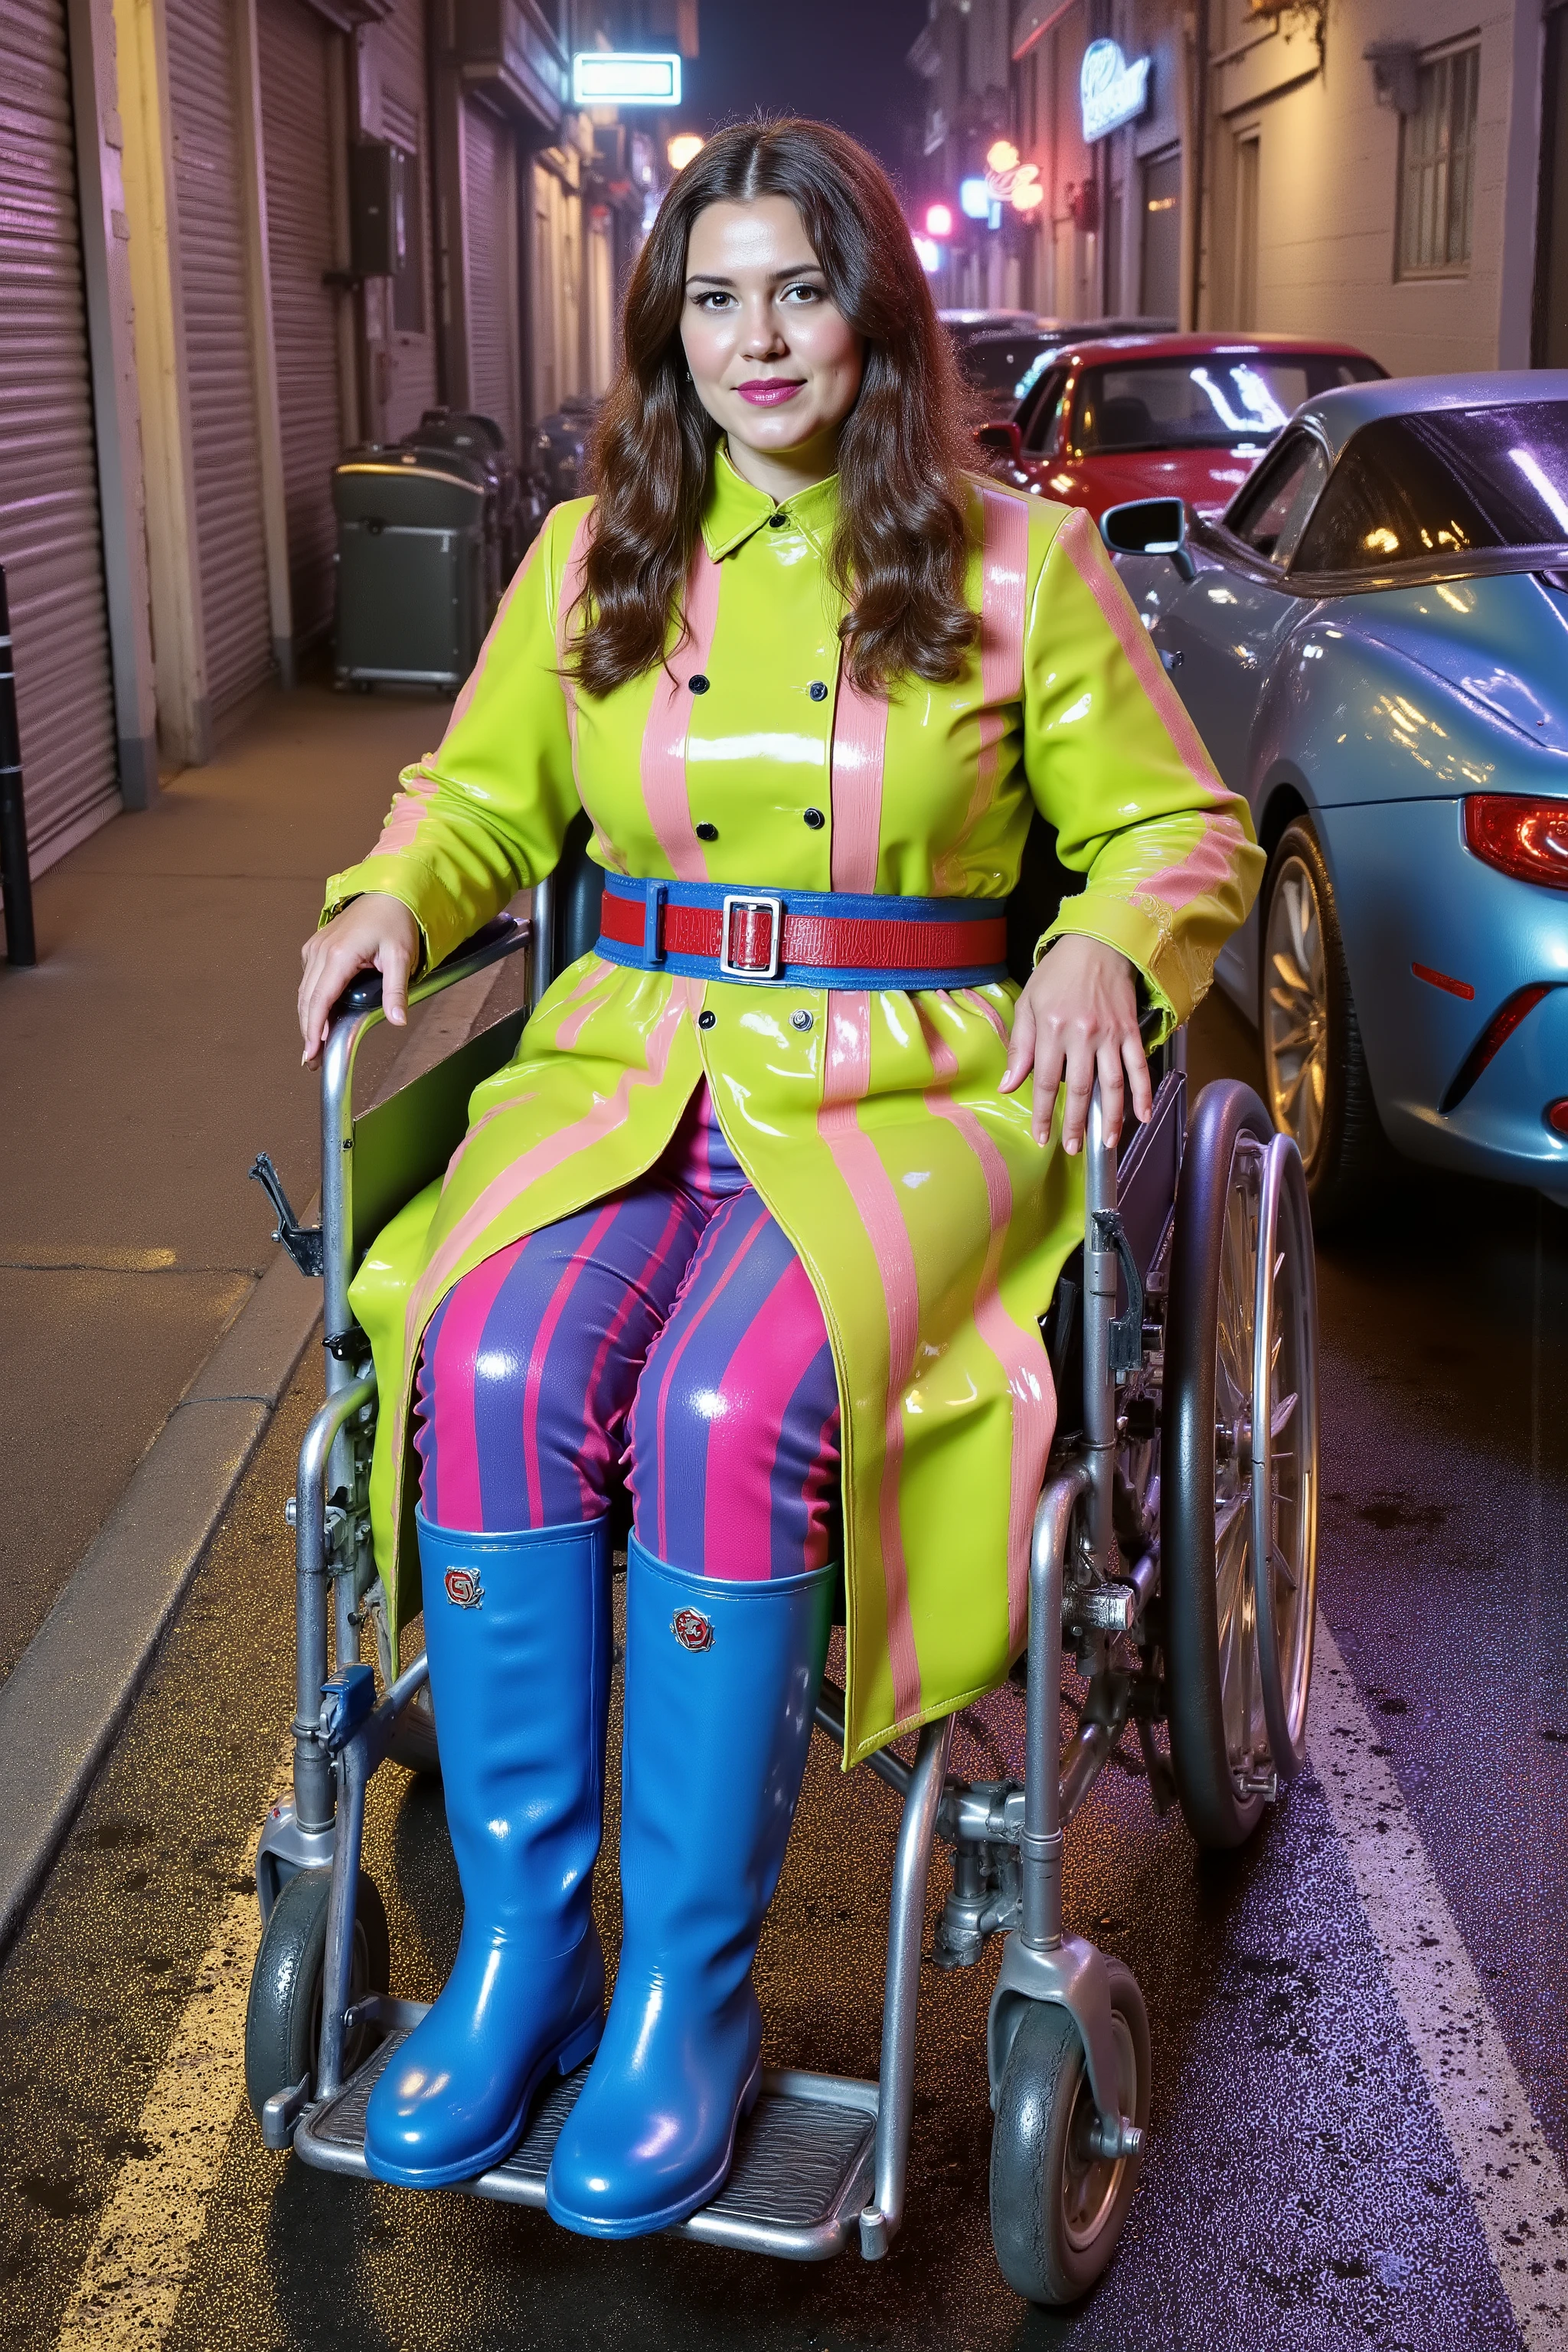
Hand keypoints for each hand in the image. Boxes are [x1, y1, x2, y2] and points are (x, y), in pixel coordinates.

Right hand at [298, 893, 419, 1068]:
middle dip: (308, 1031)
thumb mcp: (401, 956)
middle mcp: (320, 952)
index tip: (312, 1051)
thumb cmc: (395, 920)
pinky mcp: (316, 947)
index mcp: (339, 956)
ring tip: (313, 1045)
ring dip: (307, 1018)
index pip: (319, 1001)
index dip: (313, 1029)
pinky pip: (309, 980)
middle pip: (306, 1000)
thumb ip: (396, 990)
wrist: (387, 892)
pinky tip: (318, 1017)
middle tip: (312, 1059)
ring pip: (304, 991)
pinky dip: (310, 1001)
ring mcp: (315, 948)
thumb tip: (398, 1020)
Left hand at [999, 935, 1151, 1153]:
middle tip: (1073, 1149)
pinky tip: (1143, 1116)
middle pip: (1080, 1089)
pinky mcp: (1130, 1031)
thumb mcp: (1028, 1004)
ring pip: (1112, 1084)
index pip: (1046, 1082)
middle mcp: (1082, 1036)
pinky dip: (1143, 1093)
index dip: (1044, 1114)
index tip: (1042, 1138)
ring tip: (1106, 1143)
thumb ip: (1020, 1048)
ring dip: (1110, 1117)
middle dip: (1076, 1124)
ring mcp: (1110, 1034)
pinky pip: (1139, 1067)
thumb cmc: (1057, 974)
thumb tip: (1008, 1086)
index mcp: (1052, 1030)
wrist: (1097, 943)